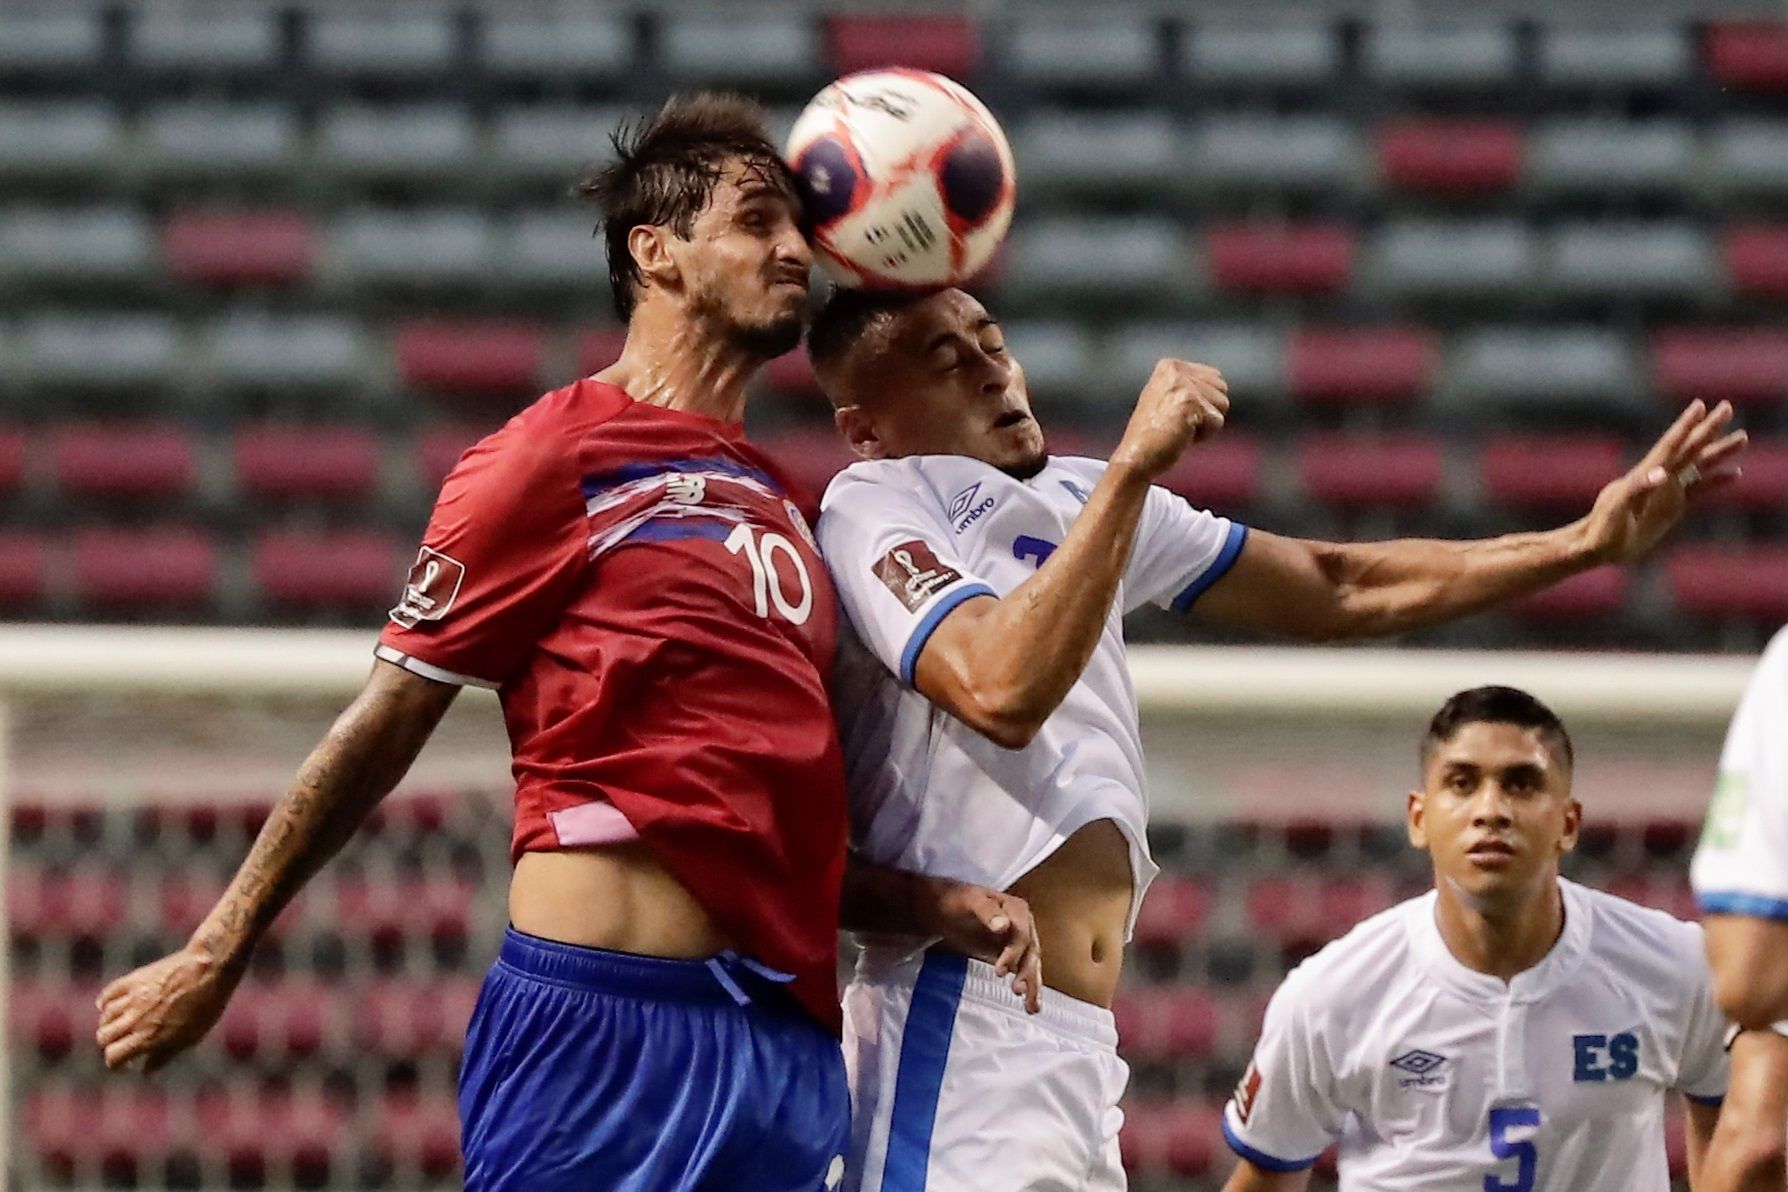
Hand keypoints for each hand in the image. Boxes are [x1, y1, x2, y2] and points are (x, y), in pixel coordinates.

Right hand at [95, 945, 242, 1072]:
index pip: (113, 1057)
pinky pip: (107, 994)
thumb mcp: (190, 1038)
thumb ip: (164, 1056)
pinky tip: (110, 1006)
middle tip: (123, 1042)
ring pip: (104, 1017)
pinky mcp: (133, 980)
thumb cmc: (206, 1006)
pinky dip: (105, 1002)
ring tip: (121, 1024)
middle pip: (103, 1037)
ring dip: (109, 1023)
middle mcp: (134, 1020)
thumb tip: (145, 1071)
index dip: (116, 1063)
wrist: (210, 968)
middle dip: (110, 1043)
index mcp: (148, 1037)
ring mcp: (132, 998)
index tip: (124, 1062)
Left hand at [920, 879, 1043, 1013]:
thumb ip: (987, 911)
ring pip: (1030, 965)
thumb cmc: (957, 900)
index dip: (1014, 952)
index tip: (1000, 970)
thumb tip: (1004, 926)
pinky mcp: (1012, 955)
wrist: (945, 908)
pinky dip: (1029, 988)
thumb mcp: (970, 901)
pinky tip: (1030, 1006)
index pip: (1021, 934)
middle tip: (1016, 990)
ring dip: (1032, 985)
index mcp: (1017, 909)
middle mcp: (1023, 925)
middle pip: (1030, 952)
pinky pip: (1023, 972)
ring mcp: (1019, 942)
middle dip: (1026, 972)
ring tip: (1030, 1007)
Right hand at [1111, 359, 1229, 480]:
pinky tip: (1181, 436)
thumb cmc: (1151, 436)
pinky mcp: (1190, 402)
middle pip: (1222, 388)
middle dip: (1207, 411)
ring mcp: (1182, 385)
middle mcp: (1175, 370)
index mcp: (1169, 365)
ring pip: (1222, 404)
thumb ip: (1190, 385)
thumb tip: (1219, 382)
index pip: (1215, 377)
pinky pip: (1217, 422)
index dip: (1202, 403)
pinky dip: (1203, 435)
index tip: (1176, 414)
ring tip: (1179, 429)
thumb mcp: (1166, 397)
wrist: (1135, 458)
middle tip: (1179, 423)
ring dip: (1205, 423)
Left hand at [1578, 400, 1746, 564]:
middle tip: (1728, 406)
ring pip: (1698, 466)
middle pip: (1688, 448)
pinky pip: (1699, 490)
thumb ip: (1637, 489)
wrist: (1596, 548)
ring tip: (1743, 437)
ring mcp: (1666, 491)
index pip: (1670, 445)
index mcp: (1644, 474)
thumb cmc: (1601, 530)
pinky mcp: (1671, 507)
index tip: (1700, 405)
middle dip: (1709, 428)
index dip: (1685, 425)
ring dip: (1719, 451)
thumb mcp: (1617, 509)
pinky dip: (1716, 481)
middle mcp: (1658, 477)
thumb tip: (1662, 473)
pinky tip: (1735, 473)